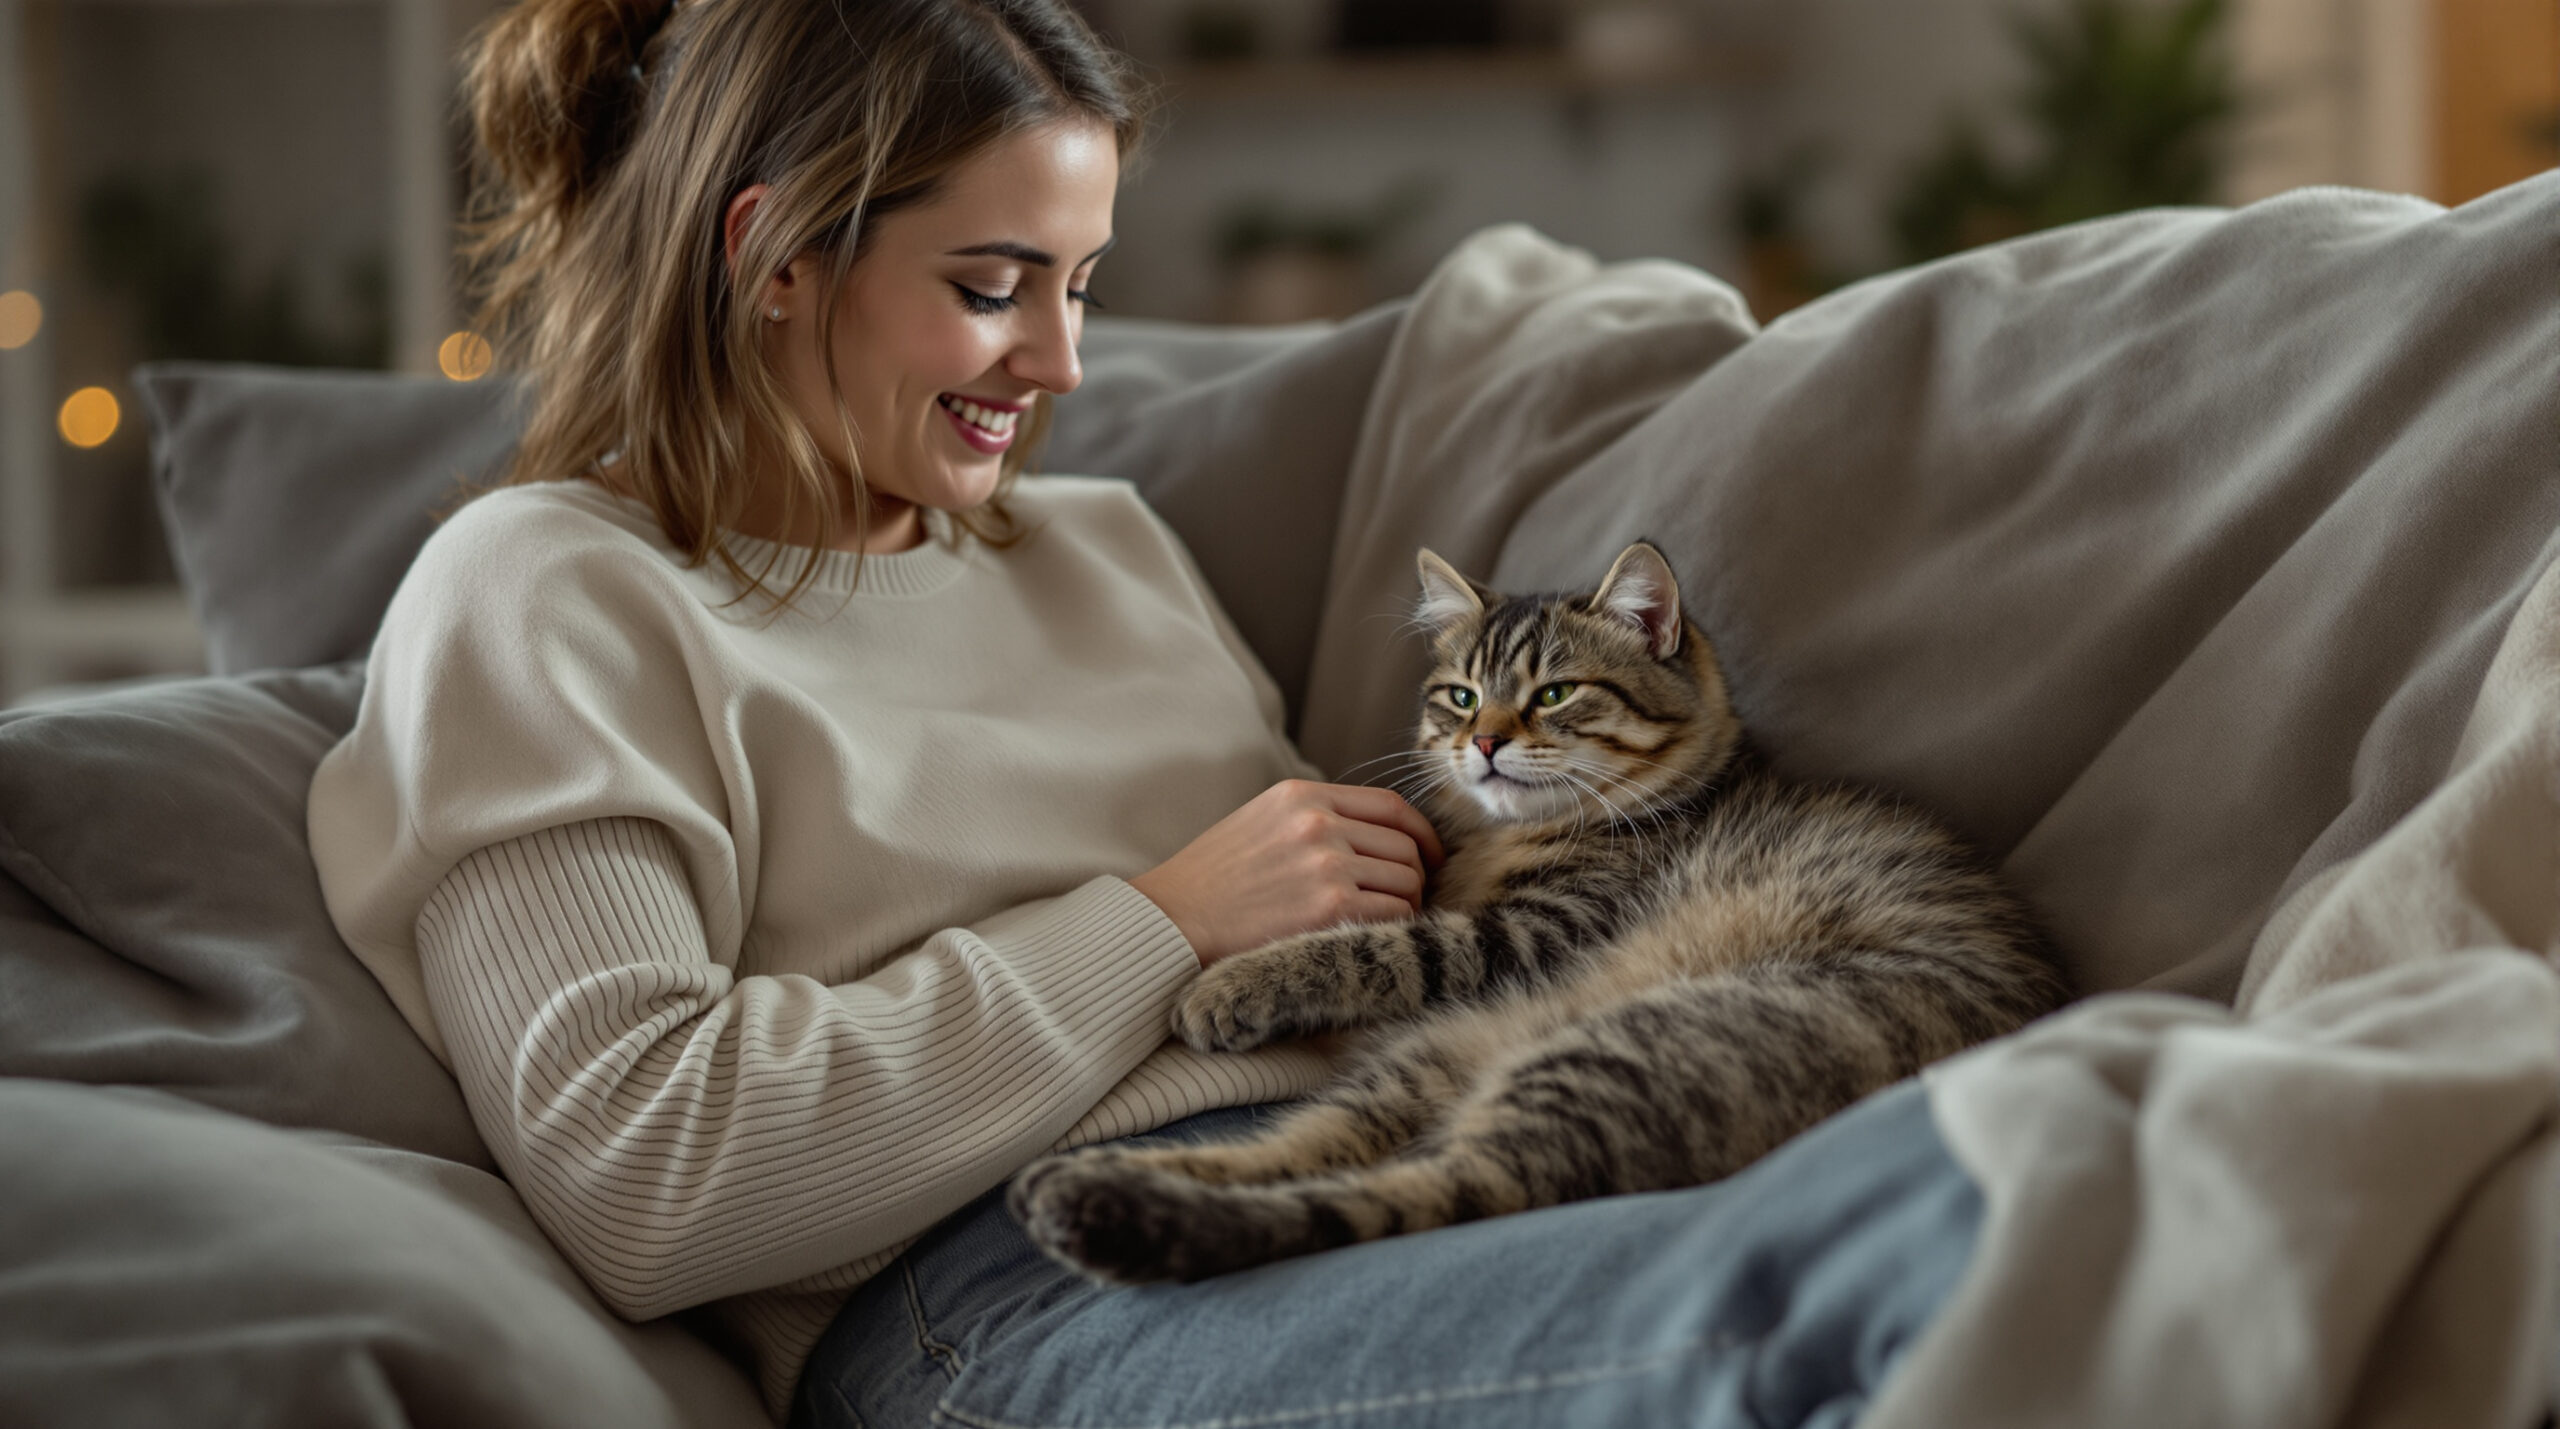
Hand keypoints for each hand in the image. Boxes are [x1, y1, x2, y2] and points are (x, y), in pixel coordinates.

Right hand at [1130, 780, 1443, 966]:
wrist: (1171, 920)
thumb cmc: (1212, 881)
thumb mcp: (1260, 821)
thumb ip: (1314, 818)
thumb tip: (1375, 836)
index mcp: (1302, 795)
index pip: (1391, 806)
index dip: (1422, 834)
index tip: (1429, 856)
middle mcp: (1319, 822)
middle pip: (1405, 847)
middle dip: (1414, 877)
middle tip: (1403, 901)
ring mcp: (1327, 864)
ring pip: (1406, 882)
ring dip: (1404, 906)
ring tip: (1379, 922)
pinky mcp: (1329, 909)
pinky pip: (1393, 915)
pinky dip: (1393, 929)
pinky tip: (1371, 937)